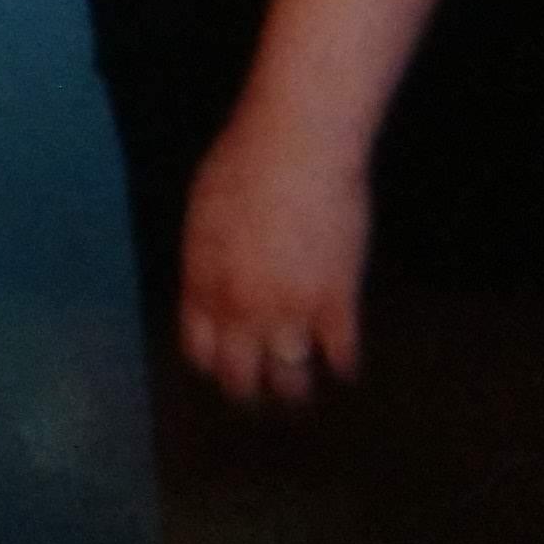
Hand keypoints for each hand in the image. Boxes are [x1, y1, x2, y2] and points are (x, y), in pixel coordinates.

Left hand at [179, 105, 369, 406]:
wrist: (295, 147)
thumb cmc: (242, 165)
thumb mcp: (203, 215)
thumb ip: (205, 261)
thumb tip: (208, 288)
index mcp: (203, 283)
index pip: (200, 350)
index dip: (213, 364)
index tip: (224, 368)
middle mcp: (241, 308)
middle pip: (240, 377)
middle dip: (249, 391)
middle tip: (262, 395)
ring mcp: (289, 311)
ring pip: (291, 381)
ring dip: (296, 390)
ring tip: (302, 390)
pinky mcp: (337, 303)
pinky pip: (341, 357)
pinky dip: (342, 365)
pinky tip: (343, 364)